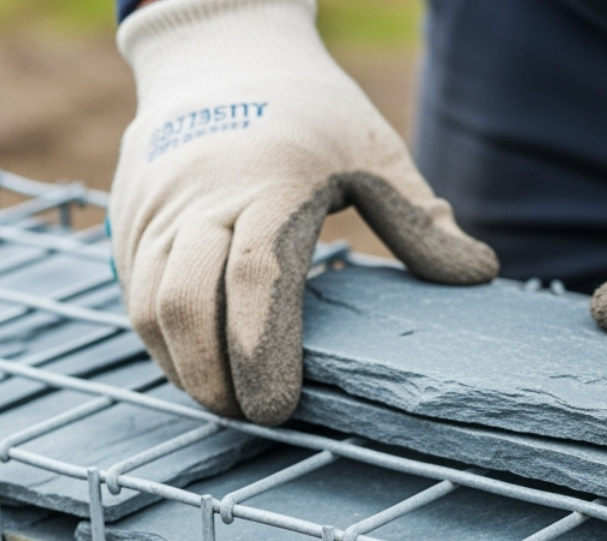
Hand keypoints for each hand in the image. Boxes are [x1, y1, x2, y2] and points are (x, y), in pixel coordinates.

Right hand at [110, 0, 496, 423]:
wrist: (217, 55)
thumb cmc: (310, 114)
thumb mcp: (374, 151)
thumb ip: (419, 219)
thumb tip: (478, 275)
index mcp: (271, 181)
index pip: (258, 278)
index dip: (264, 352)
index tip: (280, 409)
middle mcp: (202, 195)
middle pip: (186, 304)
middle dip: (214, 377)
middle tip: (250, 418)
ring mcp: (155, 207)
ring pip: (147, 307)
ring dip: (182, 368)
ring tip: (224, 402)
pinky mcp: (129, 219)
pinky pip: (133, 294)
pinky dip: (162, 342)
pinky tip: (198, 367)